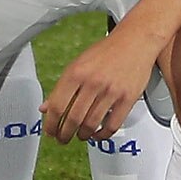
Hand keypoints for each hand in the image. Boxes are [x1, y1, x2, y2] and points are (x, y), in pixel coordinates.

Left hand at [44, 28, 158, 143]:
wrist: (135, 40)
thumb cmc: (106, 51)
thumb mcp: (78, 64)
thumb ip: (62, 87)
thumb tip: (46, 107)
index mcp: (76, 72)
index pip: (57, 106)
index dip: (51, 124)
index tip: (50, 131)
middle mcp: (92, 82)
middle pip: (73, 119)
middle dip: (64, 134)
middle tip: (62, 139)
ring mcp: (111, 91)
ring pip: (91, 125)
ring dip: (83, 135)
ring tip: (80, 136)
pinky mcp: (127, 99)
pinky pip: (112, 126)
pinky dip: (102, 135)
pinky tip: (98, 134)